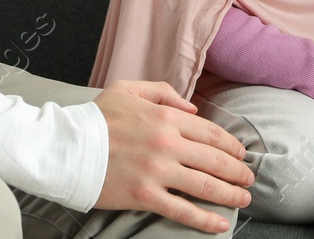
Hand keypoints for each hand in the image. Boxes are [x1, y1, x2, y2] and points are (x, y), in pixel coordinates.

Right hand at [94, 80, 254, 233]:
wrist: (64, 147)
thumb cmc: (95, 117)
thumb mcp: (128, 89)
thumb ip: (163, 93)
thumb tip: (192, 108)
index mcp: (166, 117)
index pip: (211, 133)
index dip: (231, 146)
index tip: (241, 155)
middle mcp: (167, 144)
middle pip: (215, 160)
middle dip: (238, 172)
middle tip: (249, 180)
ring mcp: (157, 171)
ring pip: (205, 186)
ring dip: (230, 194)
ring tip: (243, 199)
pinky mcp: (144, 196)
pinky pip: (182, 210)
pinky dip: (205, 219)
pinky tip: (220, 224)